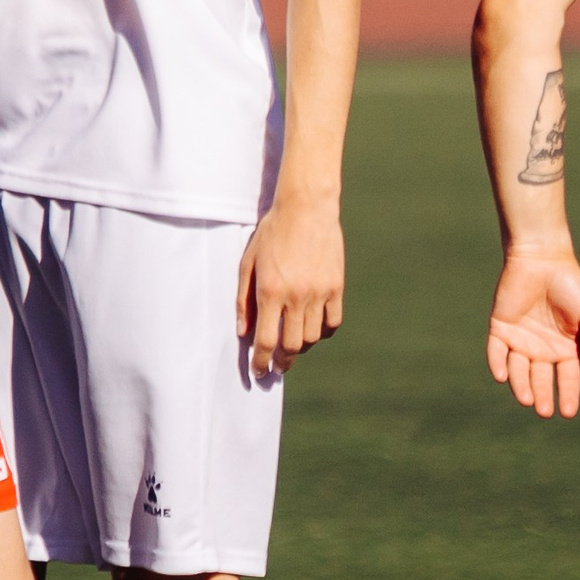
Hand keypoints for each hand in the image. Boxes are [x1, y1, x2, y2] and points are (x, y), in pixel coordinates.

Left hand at [238, 194, 343, 375]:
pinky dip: (323, 332)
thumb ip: (243, 300)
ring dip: (301, 347)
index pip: (265, 340)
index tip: (259, 371)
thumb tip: (243, 332)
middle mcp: (296, 296)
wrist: (306, 208)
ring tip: (293, 346)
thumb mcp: (248, 262)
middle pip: (291, 346)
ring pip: (313, 338)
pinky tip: (313, 330)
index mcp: (270, 291)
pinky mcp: (336, 287)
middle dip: (281, 362)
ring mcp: (319, 293)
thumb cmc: (272, 233)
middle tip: (277, 366)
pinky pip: (332, 322)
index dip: (261, 362)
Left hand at [486, 246, 579, 417]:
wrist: (542, 257)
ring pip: (518, 369)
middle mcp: (542, 348)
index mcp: (564, 348)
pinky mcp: (500, 327)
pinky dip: (497, 363)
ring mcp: (520, 339)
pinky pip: (497, 351)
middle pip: (541, 378)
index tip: (568, 412)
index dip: (568, 394)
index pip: (567, 377)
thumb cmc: (570, 283)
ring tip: (526, 399)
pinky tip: (502, 376)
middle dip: (542, 395)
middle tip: (544, 411)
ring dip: (520, 385)